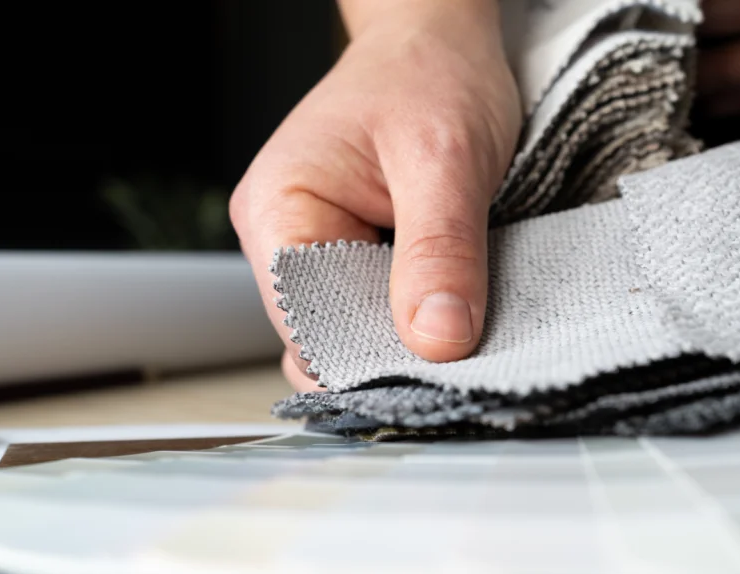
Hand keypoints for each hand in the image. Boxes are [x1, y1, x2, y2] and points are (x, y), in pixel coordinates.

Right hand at [230, 0, 520, 391]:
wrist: (438, 42)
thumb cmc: (429, 74)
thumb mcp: (445, 157)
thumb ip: (439, 249)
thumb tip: (436, 340)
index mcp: (278, 209)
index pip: (305, 324)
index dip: (368, 356)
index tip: (434, 366)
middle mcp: (284, 237)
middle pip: (327, 337)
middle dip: (391, 351)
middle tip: (460, 347)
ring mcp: (318, 250)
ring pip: (356, 331)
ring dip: (407, 336)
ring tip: (459, 315)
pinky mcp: (353, 255)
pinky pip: (379, 310)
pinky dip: (417, 317)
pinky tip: (450, 304)